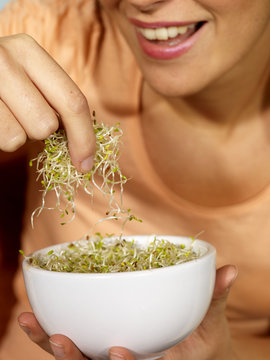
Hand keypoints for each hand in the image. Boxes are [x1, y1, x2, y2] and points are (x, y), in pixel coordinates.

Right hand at [0, 34, 94, 171]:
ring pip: (22, 137)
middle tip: (23, 117)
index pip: (73, 102)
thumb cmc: (2, 87)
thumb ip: (55, 100)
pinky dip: (1, 139)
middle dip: (40, 132)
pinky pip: (6, 140)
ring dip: (18, 136)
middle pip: (48, 124)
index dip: (84, 138)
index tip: (86, 163)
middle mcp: (5, 59)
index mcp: (28, 51)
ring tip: (5, 116)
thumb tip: (85, 148)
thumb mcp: (27, 81)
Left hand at [18, 265, 237, 359]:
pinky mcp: (100, 341)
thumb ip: (215, 297)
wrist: (193, 353)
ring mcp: (111, 354)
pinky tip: (37, 312)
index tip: (118, 352)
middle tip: (59, 339)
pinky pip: (74, 340)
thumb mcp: (211, 322)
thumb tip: (230, 270)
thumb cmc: (202, 339)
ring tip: (29, 320)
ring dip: (49, 344)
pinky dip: (51, 328)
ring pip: (77, 358)